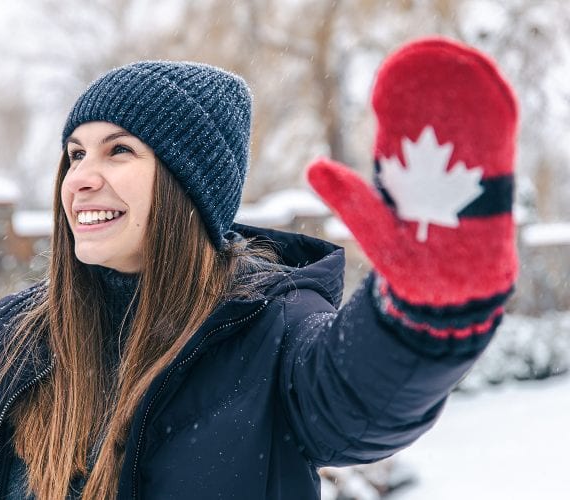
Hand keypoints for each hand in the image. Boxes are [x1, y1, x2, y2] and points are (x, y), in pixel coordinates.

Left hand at [307, 38, 517, 309]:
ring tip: (460, 80)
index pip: (402, 130)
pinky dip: (492, 129)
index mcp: (405, 175)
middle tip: (427, 69)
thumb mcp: (373, 227)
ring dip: (465, 108)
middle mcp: (434, 173)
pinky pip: (492, 154)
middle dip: (433, 97)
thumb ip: (350, 197)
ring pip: (465, 135)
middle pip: (436, 125)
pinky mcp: (490, 192)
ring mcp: (463, 181)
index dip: (399, 103)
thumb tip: (312, 164)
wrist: (446, 293)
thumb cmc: (407, 263)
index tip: (389, 82)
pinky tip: (490, 109)